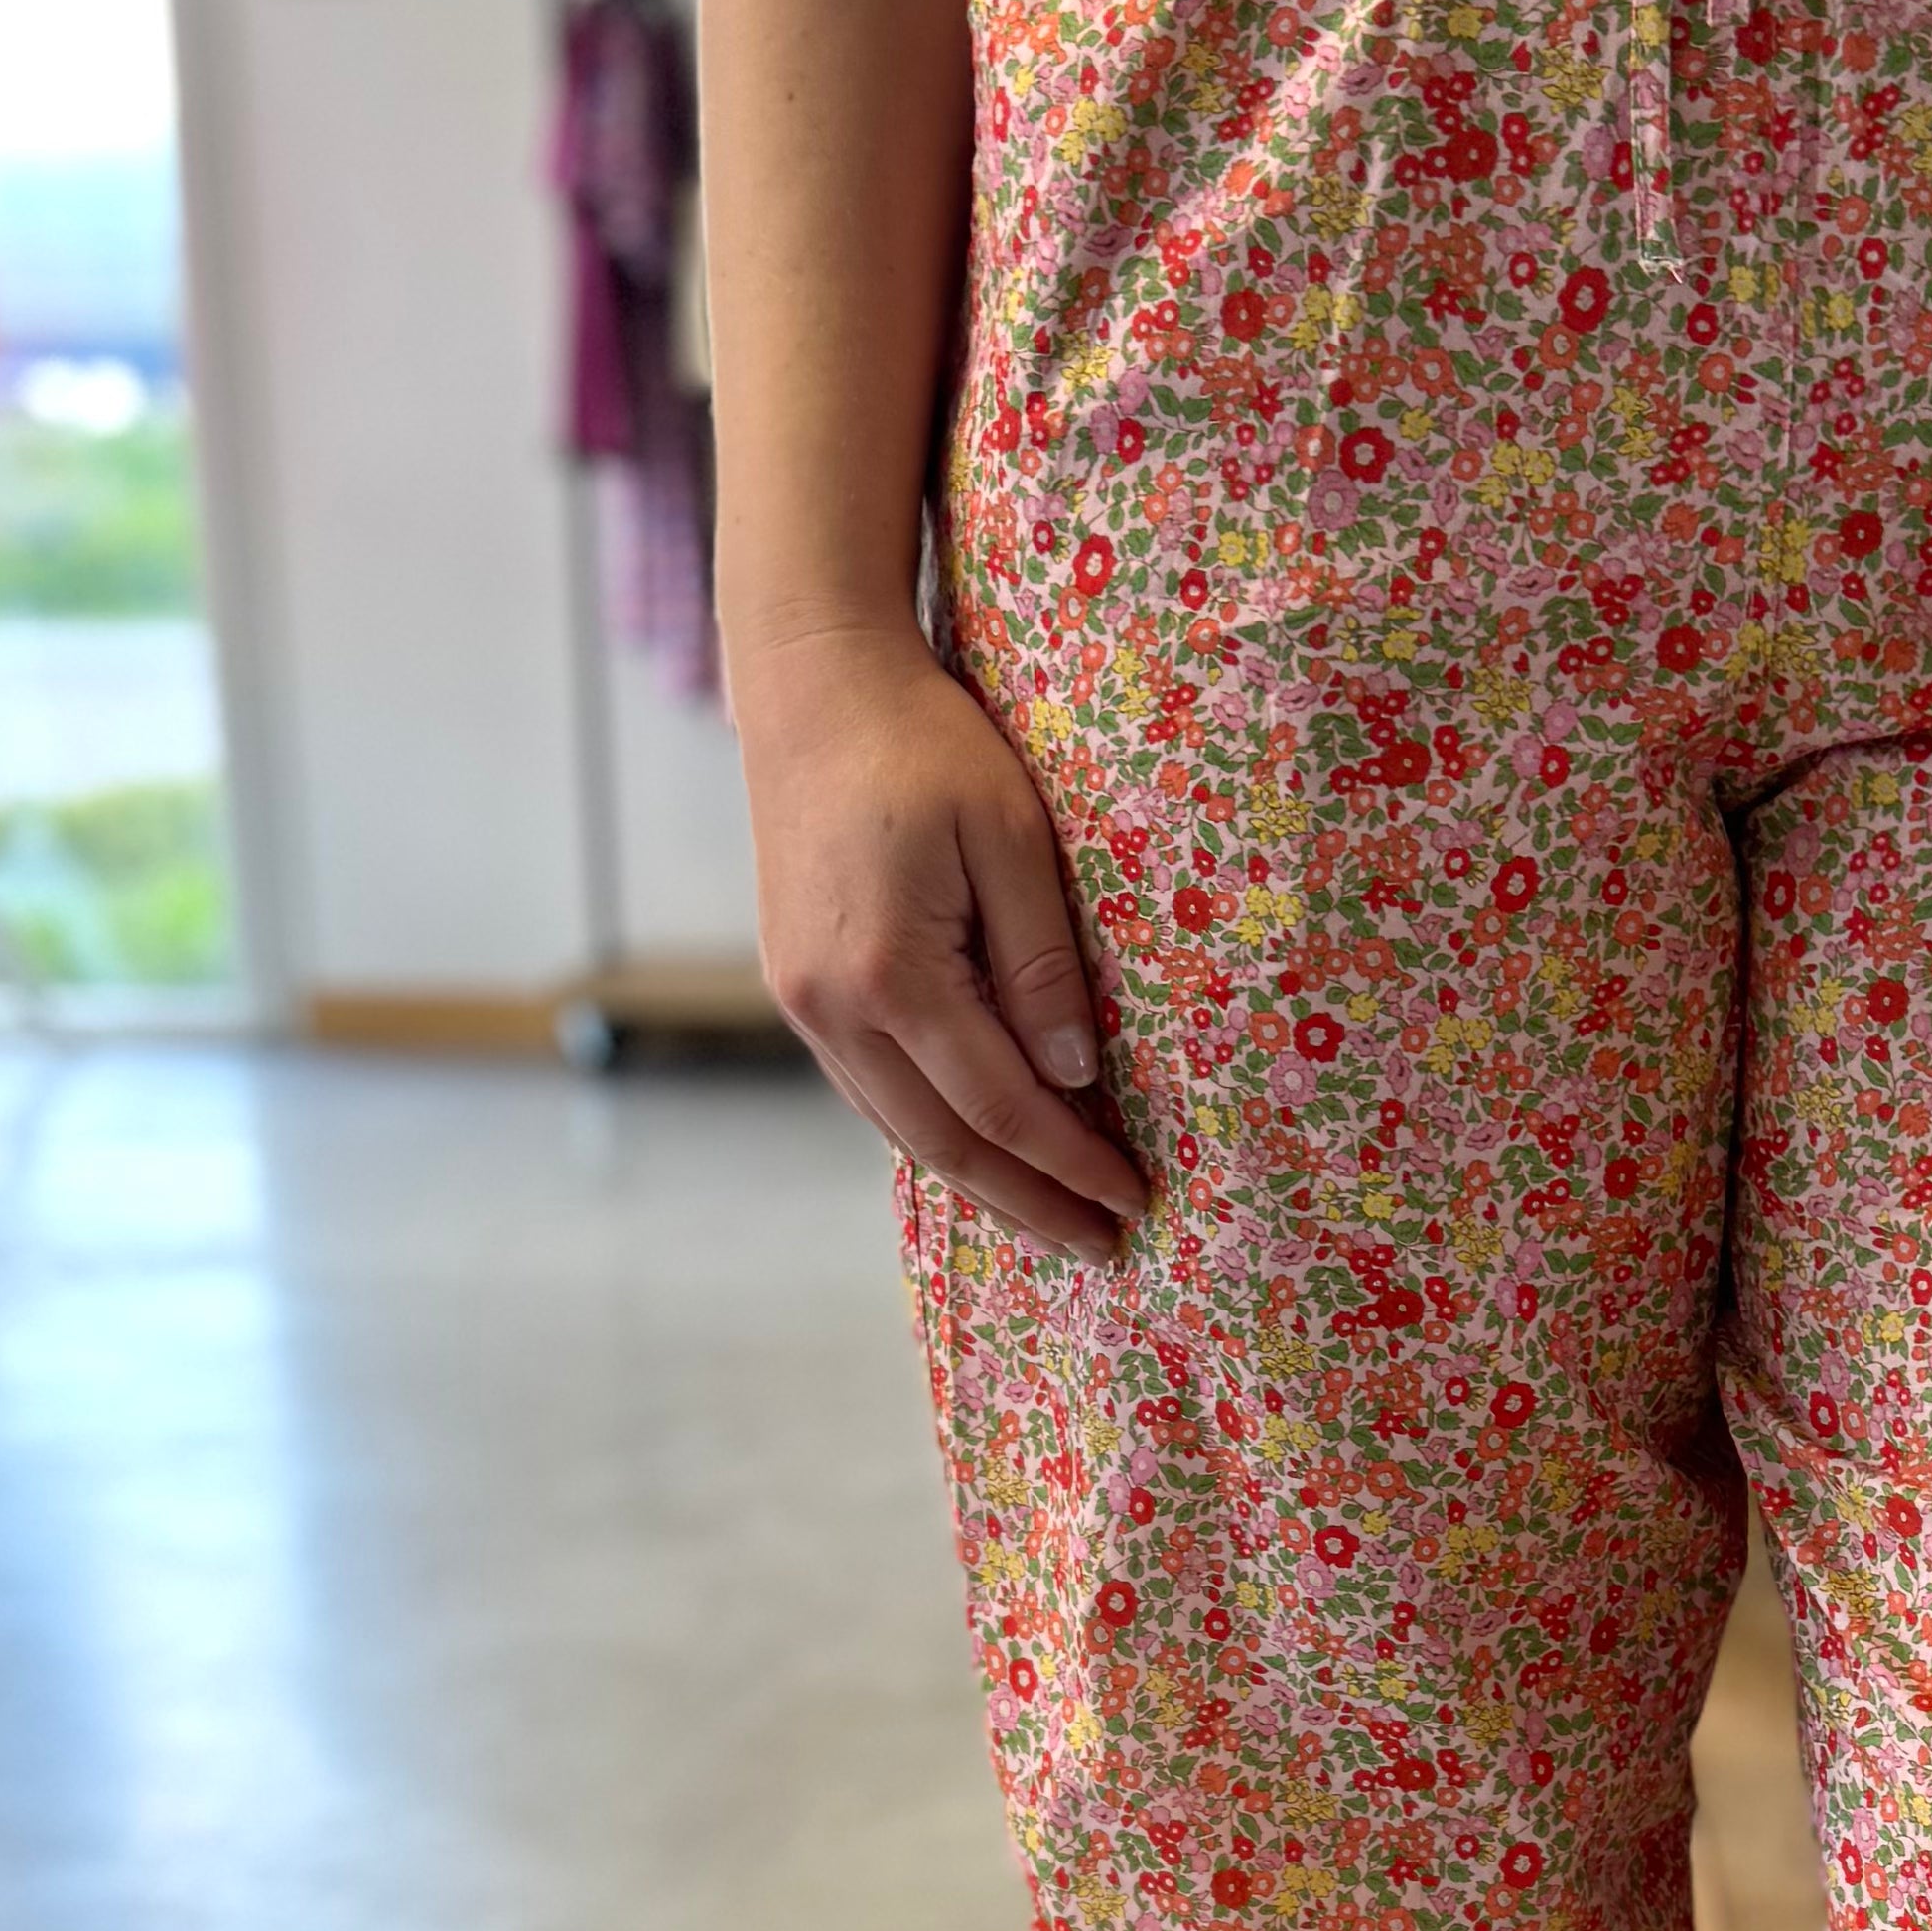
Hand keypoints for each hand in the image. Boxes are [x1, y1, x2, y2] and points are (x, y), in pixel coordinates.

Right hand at [737, 614, 1142, 1255]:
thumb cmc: (925, 742)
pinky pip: (872, 1090)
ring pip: (901, 1129)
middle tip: (1104, 1245)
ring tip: (1053, 1217)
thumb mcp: (1009, 837)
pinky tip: (981, 1148)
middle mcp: (832, 1008)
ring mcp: (803, 1003)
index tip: (1135, 1200)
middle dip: (1030, 1203)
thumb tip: (1076, 1076)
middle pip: (945, 1145)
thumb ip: (1042, 963)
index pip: (1002, 1106)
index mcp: (891, 974)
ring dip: (982, 1182)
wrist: (811, 685)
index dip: (1072, 1164)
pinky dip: (934, 1131)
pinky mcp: (796, 987)